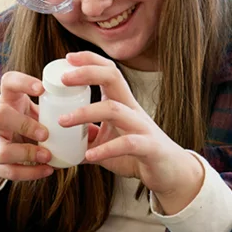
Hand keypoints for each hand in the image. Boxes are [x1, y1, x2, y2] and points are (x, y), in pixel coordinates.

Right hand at [0, 71, 54, 195]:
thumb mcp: (32, 111)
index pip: (8, 82)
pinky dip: (30, 173)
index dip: (22, 82)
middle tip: (46, 133)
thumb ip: (54, 111)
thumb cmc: (24, 123)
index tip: (42, 89)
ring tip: (47, 156)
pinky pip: (9, 172)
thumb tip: (94, 124)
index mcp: (8, 100)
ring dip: (27, 154)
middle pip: (0, 115)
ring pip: (2, 150)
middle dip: (24, 125)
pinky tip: (48, 170)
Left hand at [57, 51, 203, 211]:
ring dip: (86, 112)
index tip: (68, 58)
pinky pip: (127, 144)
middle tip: (63, 78)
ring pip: (114, 109)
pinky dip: (106, 149)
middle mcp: (132, 109)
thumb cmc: (138, 154)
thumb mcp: (108, 141)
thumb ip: (88, 136)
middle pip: (113, 78)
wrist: (170, 173)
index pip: (108, 71)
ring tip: (63, 121)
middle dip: (87, 73)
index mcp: (122, 103)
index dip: (89, 61)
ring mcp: (142, 127)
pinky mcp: (149, 147)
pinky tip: (89, 155)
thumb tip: (61, 136)